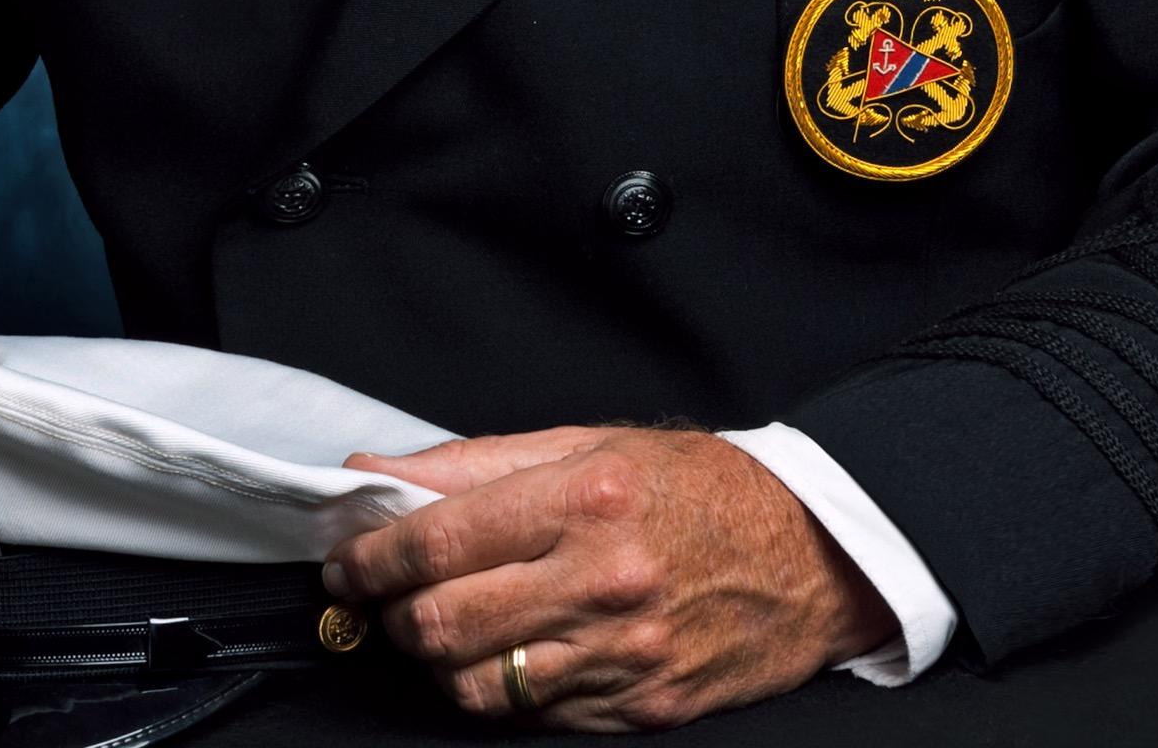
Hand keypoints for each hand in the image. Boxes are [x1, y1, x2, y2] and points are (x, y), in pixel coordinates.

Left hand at [324, 425, 895, 730]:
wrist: (810, 555)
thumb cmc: (697, 486)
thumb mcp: (587, 442)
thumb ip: (474, 464)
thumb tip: (378, 475)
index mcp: (583, 498)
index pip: (440, 540)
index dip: (373, 556)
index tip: (346, 559)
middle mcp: (602, 579)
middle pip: (444, 622)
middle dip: (389, 614)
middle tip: (376, 596)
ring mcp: (624, 653)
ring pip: (477, 683)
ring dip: (435, 660)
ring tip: (434, 627)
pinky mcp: (641, 706)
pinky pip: (534, 715)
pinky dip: (500, 688)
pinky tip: (501, 653)